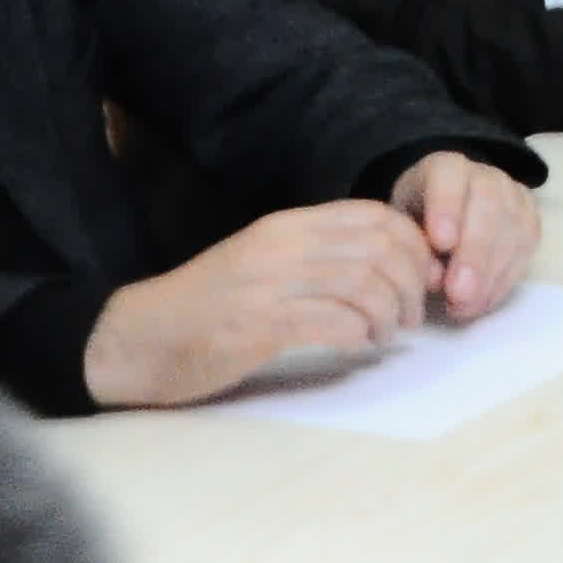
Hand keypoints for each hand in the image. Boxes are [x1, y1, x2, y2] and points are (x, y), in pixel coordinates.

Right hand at [83, 199, 445, 406]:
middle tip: (414, 312)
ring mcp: (268, 286)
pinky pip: (331, 322)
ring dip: (390, 313)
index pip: (375, 216)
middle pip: (379, 249)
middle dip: (413, 282)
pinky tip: (359, 345)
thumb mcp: (265, 260)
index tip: (425, 275)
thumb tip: (389, 262)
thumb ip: (318, 253)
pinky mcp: (256, 328)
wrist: (137, 339)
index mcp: (286, 226)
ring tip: (388, 333)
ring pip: (363, 284)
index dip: (414, 244)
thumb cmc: (207, 305)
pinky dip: (358, 334)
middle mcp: (281, 248)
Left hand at [388, 151, 540, 320]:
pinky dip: (505, 280)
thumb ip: (415, 247)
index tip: (441, 243)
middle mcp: (486, 175)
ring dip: (490, 274)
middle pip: (488, 205)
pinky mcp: (531, 220)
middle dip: (475, 253)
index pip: (449, 178)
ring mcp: (514, 196)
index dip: (447, 208)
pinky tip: (483, 302)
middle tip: (458, 293)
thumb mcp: (401, 227)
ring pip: (513, 229)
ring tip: (466, 307)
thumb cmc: (416, 221)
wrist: (445, 213)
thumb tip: (435, 278)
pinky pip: (526, 249)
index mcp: (444, 167)